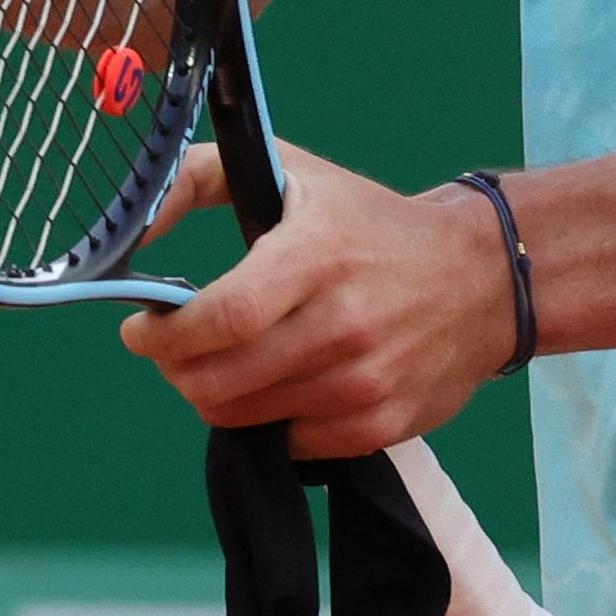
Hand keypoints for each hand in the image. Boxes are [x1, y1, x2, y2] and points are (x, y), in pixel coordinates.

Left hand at [120, 144, 518, 460]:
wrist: (482, 276)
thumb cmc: (366, 221)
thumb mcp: (288, 170)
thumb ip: (194, 180)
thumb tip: (133, 228)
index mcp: (316, 255)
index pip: (226, 315)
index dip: (166, 334)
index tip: (137, 329)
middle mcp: (343, 323)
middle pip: (224, 379)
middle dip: (176, 371)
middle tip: (172, 351)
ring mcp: (366, 381)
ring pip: (249, 418)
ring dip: (215, 396)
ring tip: (221, 364)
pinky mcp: (384, 424)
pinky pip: (293, 445)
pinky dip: (268, 422)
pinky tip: (275, 386)